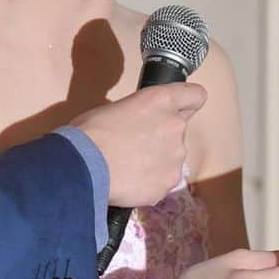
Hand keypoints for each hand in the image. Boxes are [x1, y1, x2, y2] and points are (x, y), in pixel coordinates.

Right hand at [74, 83, 206, 207]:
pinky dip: (150, 182)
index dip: (186, 103)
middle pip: (178, 130)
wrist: (83, 168)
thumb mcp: (116, 108)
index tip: (176, 110)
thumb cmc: (90, 133)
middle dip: (161, 137)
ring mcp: (175, 158)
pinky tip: (129, 181)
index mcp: (161, 101)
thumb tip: (140, 124)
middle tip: (135, 145)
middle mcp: (176, 126)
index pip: (195, 95)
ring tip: (129, 167)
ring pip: (172, 157)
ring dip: (156, 160)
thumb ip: (140, 113)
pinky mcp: (169, 183)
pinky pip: (163, 180)